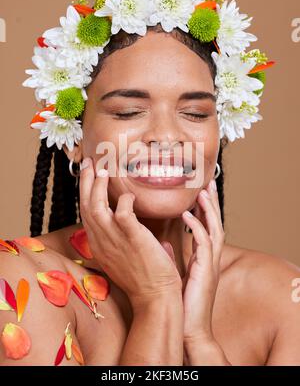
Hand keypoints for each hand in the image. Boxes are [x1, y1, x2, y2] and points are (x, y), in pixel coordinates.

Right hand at [79, 157, 181, 307]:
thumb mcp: (123, 255)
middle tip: (91, 163)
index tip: (90, 176)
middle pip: (86, 206)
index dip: (86, 193)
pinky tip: (130, 195)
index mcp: (99, 245)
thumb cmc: (143, 276)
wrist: (155, 297)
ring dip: (99, 187)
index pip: (86, 214)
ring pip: (97, 207)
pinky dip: (124, 201)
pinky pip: (122, 213)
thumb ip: (121, 236)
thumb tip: (128, 217)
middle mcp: (101, 242)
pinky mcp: (132, 239)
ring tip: (104, 170)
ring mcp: (115, 241)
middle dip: (87, 182)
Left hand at [181, 179, 224, 343]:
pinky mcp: (206, 270)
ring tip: (202, 191)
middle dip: (212, 203)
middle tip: (207, 184)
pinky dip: (196, 227)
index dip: (204, 210)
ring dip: (209, 210)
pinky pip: (204, 243)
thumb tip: (164, 243)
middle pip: (214, 224)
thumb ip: (172, 256)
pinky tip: (187, 215)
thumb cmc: (181, 301)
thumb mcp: (176, 273)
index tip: (198, 192)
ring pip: (214, 229)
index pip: (205, 227)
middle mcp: (209, 257)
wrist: (186, 326)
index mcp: (202, 257)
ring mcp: (210, 263)